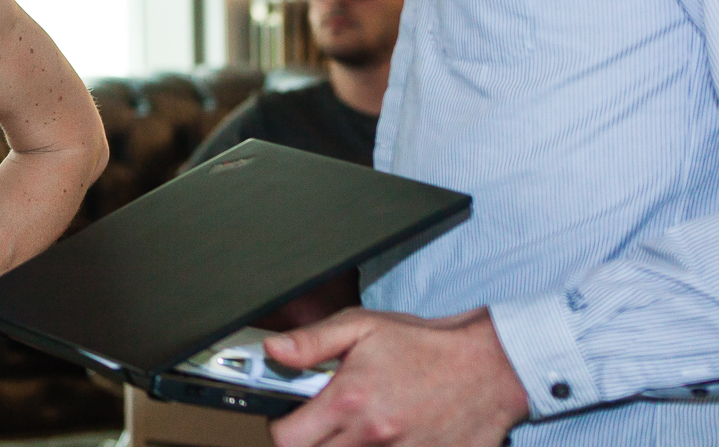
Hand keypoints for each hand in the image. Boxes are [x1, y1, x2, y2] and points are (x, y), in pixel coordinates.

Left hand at [265, 307, 528, 446]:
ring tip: (360, 428)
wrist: (490, 366)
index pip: (288, 438)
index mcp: (349, 401)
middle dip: (312, 442)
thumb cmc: (423, 344)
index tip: (290, 418)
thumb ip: (311, 342)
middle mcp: (373, 436)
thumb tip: (271, 350)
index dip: (281, 429)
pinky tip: (391, 438)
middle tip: (324, 425)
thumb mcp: (361, 326)